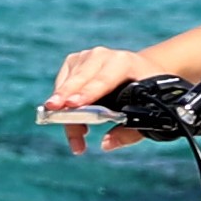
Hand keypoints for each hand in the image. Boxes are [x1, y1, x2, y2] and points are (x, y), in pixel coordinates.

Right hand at [43, 45, 170, 151]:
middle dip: (64, 96)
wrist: (141, 70)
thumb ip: (130, 131)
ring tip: (76, 139)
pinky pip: (61, 85)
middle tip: (52, 110)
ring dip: (65, 112)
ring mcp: (84, 57)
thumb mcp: (147, 110)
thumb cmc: (145, 93)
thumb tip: (106, 144)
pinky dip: (62, 106)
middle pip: (79, 80)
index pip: (103, 79)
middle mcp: (101, 56)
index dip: (88, 92)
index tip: (72, 104)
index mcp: (124, 63)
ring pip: (67, 85)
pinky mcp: (72, 62)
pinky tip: (73, 125)